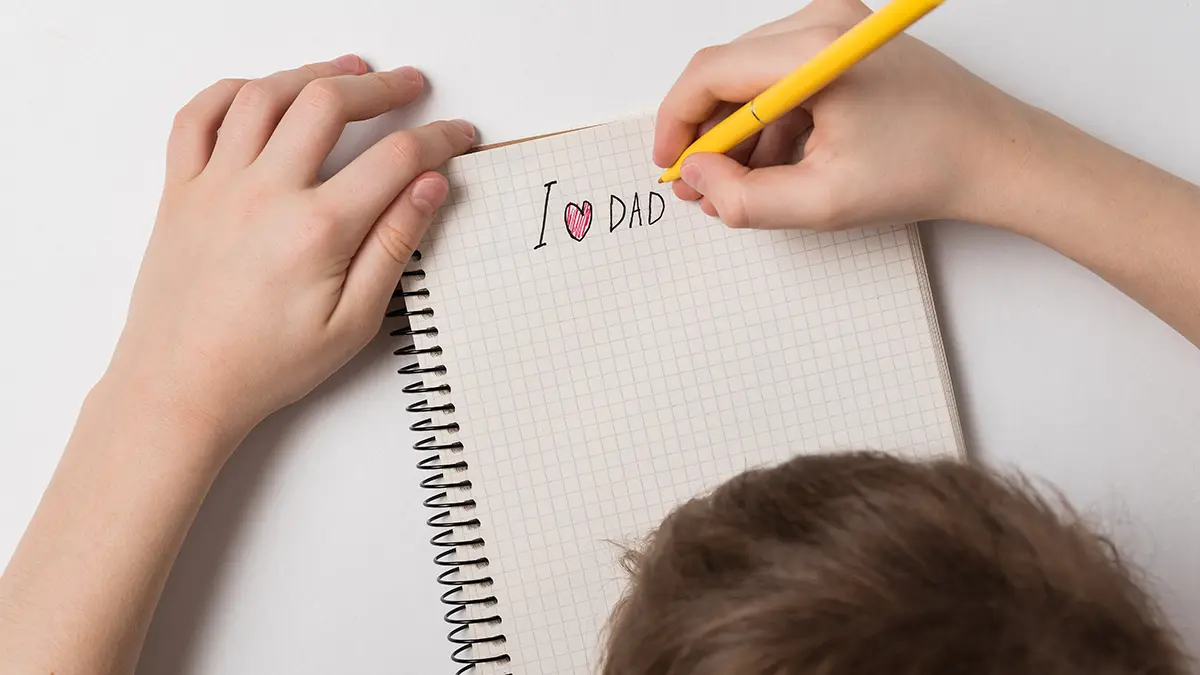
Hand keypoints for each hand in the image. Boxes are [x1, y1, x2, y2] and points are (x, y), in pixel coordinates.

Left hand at [108, 54, 474, 445]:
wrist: (180, 387)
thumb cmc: (264, 365)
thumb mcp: (353, 322)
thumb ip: (394, 247)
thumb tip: (430, 189)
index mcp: (317, 230)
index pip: (396, 158)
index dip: (438, 139)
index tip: (456, 136)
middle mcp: (264, 193)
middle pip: (329, 103)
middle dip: (381, 87)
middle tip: (409, 86)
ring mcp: (216, 185)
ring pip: (264, 95)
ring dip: (311, 73)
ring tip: (346, 72)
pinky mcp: (180, 190)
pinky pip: (197, 116)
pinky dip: (231, 91)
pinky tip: (261, 92)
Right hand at [656, 0, 1033, 229]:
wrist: (994, 155)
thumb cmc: (928, 168)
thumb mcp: (824, 202)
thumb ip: (745, 198)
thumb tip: (697, 177)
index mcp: (815, 50)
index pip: (710, 73)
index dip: (676, 123)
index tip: (669, 165)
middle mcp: (823, 21)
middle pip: (726, 71)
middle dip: (706, 133)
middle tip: (700, 185)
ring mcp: (834, 27)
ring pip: (750, 77)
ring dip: (736, 133)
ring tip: (737, 186)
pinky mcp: (843, 43)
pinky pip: (780, 78)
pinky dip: (767, 122)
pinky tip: (774, 166)